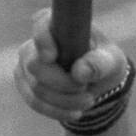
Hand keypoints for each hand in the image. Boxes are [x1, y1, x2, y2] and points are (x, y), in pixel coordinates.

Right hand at [15, 9, 126, 124]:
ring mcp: (26, 63)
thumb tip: (79, 72)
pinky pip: (34, 101)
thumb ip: (99, 63)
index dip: (42, 39)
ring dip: (63, 100)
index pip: (42, 23)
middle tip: (86, 90)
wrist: (98, 81)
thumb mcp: (112, 61)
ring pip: (36, 87)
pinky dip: (56, 110)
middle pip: (35, 65)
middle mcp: (36, 42)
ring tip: (88, 101)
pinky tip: (75, 112)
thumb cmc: (105, 61)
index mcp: (59, 24)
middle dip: (62, 83)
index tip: (51, 56)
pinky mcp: (24, 83)